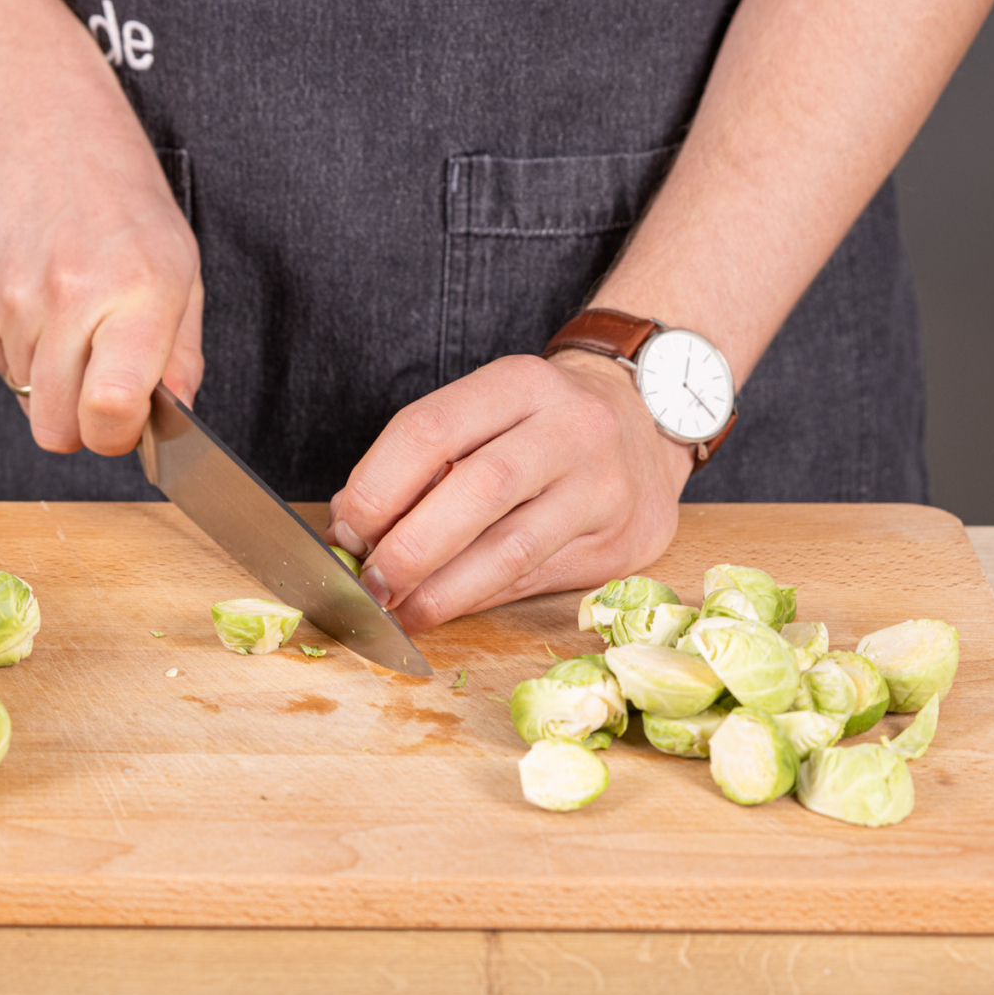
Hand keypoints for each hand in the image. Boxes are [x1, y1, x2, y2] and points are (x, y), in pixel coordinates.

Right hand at [0, 71, 202, 455]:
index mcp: (136, 294)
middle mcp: (69, 299)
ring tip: (72, 317)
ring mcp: (11, 302)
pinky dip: (22, 349)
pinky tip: (39, 298)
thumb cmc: (121, 198)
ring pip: (28, 399)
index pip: (111, 410)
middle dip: (82, 425)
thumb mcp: (181, 269)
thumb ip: (181, 353)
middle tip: (101, 387)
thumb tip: (175, 415)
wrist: (41, 126)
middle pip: (57, 430)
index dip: (118, 436)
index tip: (127, 423)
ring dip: (52, 379)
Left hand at [323, 353, 692, 632]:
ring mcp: (604, 487)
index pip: (431, 429)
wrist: (648, 424)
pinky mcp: (620, 542)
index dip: (377, 487)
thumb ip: (420, 462)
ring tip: (399, 611)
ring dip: (442, 589)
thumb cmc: (541, 424)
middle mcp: (571, 428)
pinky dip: (478, 599)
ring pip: (511, 547)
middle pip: (476, 489)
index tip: (346, 530)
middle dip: (409, 546)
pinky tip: (443, 610)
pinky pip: (534, 578)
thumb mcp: (486, 413)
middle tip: (368, 582)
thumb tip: (350, 528)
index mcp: (521, 383)